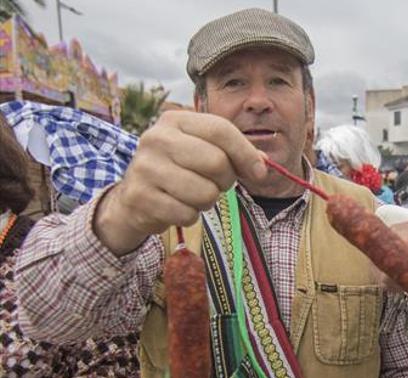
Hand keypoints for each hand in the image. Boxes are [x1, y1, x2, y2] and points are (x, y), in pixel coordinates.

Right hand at [94, 111, 266, 254]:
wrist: (133, 198)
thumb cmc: (177, 170)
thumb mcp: (202, 150)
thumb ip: (233, 152)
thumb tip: (262, 163)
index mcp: (175, 120)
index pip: (221, 129)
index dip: (246, 153)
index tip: (259, 172)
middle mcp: (156, 138)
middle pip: (217, 162)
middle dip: (225, 180)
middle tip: (214, 184)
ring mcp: (145, 167)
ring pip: (205, 193)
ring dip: (207, 201)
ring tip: (192, 195)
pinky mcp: (140, 197)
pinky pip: (187, 214)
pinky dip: (189, 216)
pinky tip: (176, 207)